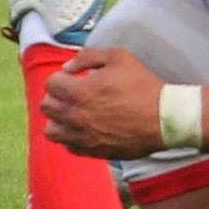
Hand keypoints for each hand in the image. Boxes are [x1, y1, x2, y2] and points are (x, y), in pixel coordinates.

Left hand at [42, 45, 166, 157]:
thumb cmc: (142, 85)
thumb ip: (88, 56)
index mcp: (79, 91)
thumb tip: (67, 67)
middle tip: (73, 93)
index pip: (50, 83)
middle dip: (57, 96)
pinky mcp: (91, 151)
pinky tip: (85, 128)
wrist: (162, 118)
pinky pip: (68, 146)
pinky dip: (71, 136)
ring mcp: (81, 137)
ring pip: (51, 130)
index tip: (74, 78)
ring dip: (58, 119)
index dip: (62, 77)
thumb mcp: (119, 57)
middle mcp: (75, 116)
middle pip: (46, 106)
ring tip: (74, 113)